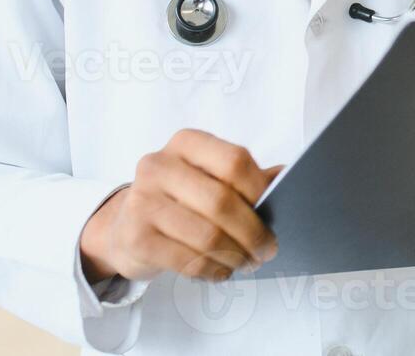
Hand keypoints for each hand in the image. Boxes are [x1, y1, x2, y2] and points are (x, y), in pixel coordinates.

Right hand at [80, 128, 282, 282]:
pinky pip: (187, 260)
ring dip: (236, 256)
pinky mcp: (135, 237)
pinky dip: (213, 270)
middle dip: (253, 233)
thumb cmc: (180, 199)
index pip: (234, 160)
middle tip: (268, 250)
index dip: (260, 190)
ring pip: (207, 236)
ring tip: (247, 263)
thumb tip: (290, 176)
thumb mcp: (209, 177)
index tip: (274, 211)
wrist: (124, 227)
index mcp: (186, 143)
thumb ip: (246, 175)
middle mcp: (159, 165)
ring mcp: (142, 201)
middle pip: (222, 202)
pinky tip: (221, 271)